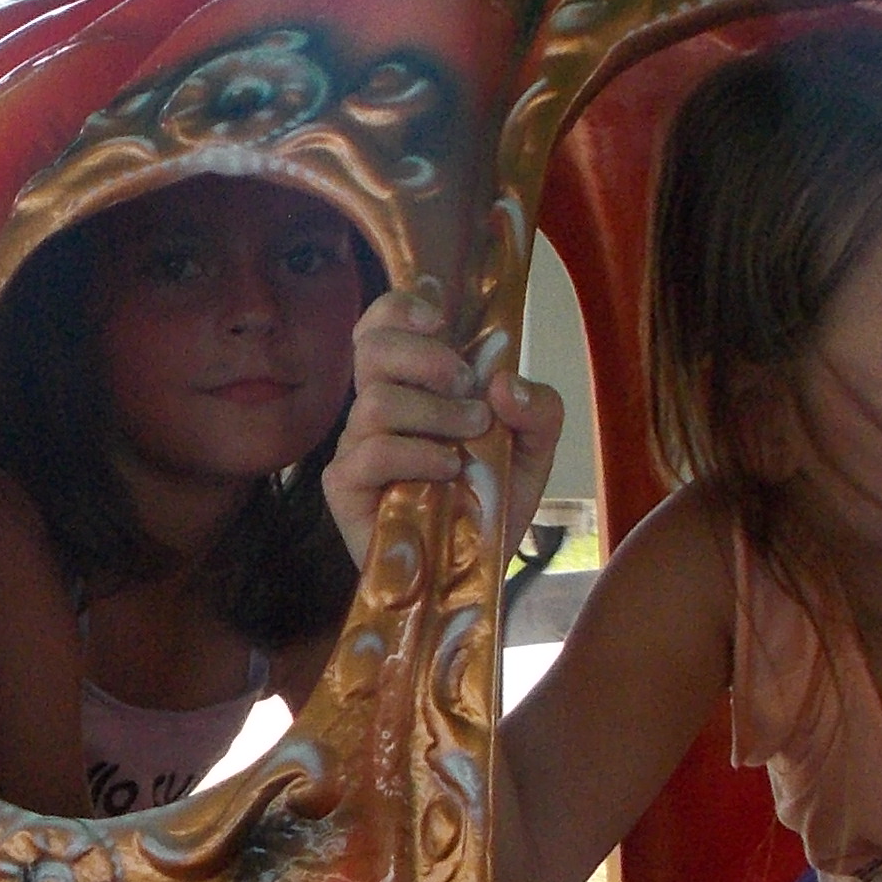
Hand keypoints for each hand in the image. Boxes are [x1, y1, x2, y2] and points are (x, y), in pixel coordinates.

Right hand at [321, 278, 563, 559]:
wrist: (475, 573)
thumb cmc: (492, 503)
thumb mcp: (535, 451)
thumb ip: (538, 410)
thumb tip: (505, 382)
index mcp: (411, 384)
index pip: (380, 324)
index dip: (400, 307)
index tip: (441, 319)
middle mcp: (376, 406)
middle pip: (370, 347)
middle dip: (425, 356)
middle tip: (466, 386)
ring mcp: (355, 446)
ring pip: (376, 401)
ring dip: (434, 413)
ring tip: (471, 438)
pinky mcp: (344, 487)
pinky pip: (371, 453)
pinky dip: (417, 455)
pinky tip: (448, 472)